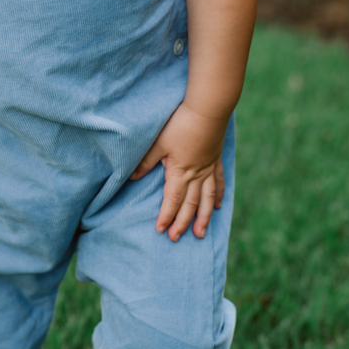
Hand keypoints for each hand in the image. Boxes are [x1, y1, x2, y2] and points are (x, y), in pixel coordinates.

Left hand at [130, 102, 227, 241]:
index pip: (172, 201)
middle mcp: (196, 175)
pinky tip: (217, 205)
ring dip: (203, 217)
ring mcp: (208, 168)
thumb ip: (146, 162)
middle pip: (189, 205)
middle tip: (177, 238)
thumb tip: (131, 178)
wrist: (207, 110)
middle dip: (182, 223)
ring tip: (200, 233)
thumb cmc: (180, 124)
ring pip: (206, 199)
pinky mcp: (215, 160)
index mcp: (180, 172)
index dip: (166, 216)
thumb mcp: (158, 143)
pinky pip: (217, 182)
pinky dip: (217, 195)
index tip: (161, 230)